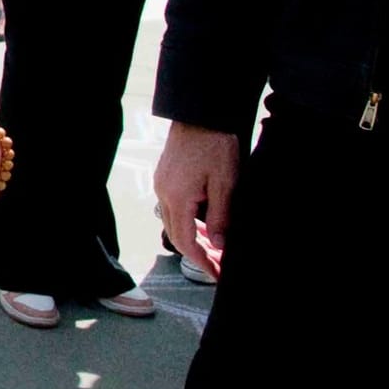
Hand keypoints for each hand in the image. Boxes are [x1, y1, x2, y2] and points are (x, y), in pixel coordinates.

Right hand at [153, 122, 240, 281]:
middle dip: (197, 253)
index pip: (185, 241)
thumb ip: (221, 218)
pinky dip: (189, 220)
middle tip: (218, 267)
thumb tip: (219, 246)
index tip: (216, 274)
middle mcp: (163, 193)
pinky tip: (205, 223)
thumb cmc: (216, 145)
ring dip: (193, 237)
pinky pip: (174, 206)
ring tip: (215, 248)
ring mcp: (162, 183)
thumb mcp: (226, 184)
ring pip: (174, 221)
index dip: (201, 261)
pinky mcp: (165, 176)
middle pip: (175, 234)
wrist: (201, 113)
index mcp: (177, 197)